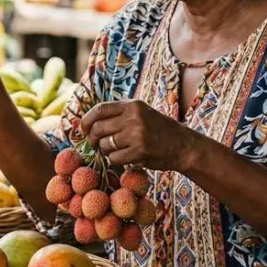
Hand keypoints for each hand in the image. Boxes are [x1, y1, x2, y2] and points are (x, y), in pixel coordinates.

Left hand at [81, 100, 204, 172]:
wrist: (183, 145)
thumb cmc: (158, 130)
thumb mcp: (141, 113)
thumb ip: (119, 115)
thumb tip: (87, 122)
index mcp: (132, 105)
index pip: (100, 109)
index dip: (87, 120)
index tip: (83, 129)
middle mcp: (134, 117)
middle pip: (99, 128)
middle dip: (93, 139)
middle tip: (95, 144)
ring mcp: (137, 134)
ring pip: (105, 145)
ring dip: (106, 151)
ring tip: (117, 150)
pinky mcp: (140, 151)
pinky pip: (114, 158)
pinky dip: (115, 160)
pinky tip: (125, 158)